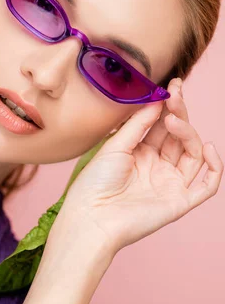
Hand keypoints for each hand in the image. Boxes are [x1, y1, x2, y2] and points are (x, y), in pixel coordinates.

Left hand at [51, 78, 223, 256]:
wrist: (91, 217)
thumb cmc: (95, 182)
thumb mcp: (115, 145)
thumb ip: (138, 123)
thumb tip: (157, 100)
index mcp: (141, 152)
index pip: (162, 125)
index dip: (169, 106)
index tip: (172, 86)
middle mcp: (158, 166)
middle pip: (179, 136)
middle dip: (179, 113)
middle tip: (175, 96)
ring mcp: (170, 183)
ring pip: (193, 153)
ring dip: (189, 133)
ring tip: (173, 121)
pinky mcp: (180, 201)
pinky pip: (207, 185)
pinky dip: (215, 166)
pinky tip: (208, 147)